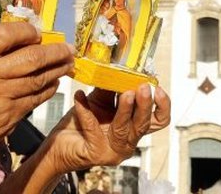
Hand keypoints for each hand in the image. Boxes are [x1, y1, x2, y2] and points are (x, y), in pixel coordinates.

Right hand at [0, 22, 74, 176]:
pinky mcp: (8, 118)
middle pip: (30, 57)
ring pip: (38, 78)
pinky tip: (54, 83)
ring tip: (68, 62)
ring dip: (57, 69)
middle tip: (67, 47)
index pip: (4, 34)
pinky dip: (48, 89)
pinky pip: (35, 99)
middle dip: (54, 51)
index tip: (37, 32)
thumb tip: (15, 42)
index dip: (25, 31)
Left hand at [44, 85, 170, 173]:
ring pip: (124, 129)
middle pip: (144, 125)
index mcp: (133, 128)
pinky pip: (93, 127)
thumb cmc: (80, 124)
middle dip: (145, 105)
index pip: (158, 120)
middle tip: (143, 88)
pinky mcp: (96, 153)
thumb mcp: (100, 101)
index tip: (157, 88)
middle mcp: (127, 142)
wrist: (58, 144)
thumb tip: (121, 66)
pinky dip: (86, 110)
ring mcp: (113, 150)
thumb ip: (112, 88)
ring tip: (124, 93)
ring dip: (125, 110)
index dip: (162, 106)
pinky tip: (79, 96)